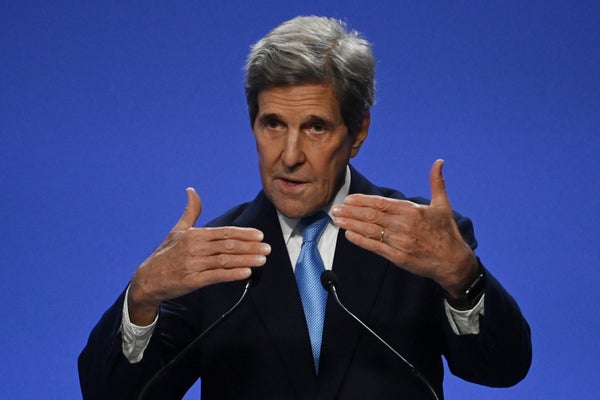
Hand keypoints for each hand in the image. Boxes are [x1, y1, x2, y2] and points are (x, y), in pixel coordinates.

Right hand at [127, 188, 270, 324]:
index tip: (259, 236)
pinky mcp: (192, 281)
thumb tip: (191, 190)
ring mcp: (193, 265)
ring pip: (225, 261)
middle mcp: (194, 248)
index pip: (224, 232)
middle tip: (267, 248)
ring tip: (262, 260)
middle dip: (250, 247)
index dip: (243, 234)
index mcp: (194, 235)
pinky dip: (232, 274)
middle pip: (228, 246)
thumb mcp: (177, 230)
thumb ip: (190, 212)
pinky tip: (246, 272)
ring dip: (246, 260)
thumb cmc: (166, 253)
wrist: (148, 279)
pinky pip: (216, 276)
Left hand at [332, 160, 477, 296]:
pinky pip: (375, 247)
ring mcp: (400, 242)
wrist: (453, 262)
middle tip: (336, 208)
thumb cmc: (447, 233)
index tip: (349, 199)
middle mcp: (405, 226)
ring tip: (337, 220)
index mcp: (413, 211)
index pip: (382, 203)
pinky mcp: (398, 257)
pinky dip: (360, 240)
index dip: (363, 201)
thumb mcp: (443, 205)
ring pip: (370, 231)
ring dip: (351, 224)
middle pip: (372, 216)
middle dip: (351, 211)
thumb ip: (437, 183)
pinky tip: (348, 235)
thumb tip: (439, 162)